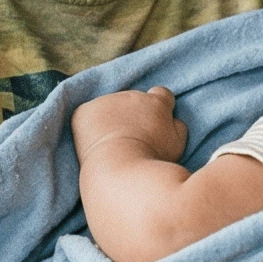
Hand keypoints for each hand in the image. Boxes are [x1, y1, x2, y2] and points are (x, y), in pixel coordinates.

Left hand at [72, 86, 186, 165]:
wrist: (120, 167)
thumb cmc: (152, 160)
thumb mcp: (177, 144)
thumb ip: (177, 126)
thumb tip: (173, 120)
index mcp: (156, 102)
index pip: (162, 94)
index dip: (159, 107)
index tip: (154, 122)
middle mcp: (132, 95)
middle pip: (133, 101)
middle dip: (132, 115)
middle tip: (131, 140)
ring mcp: (106, 101)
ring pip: (108, 107)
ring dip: (110, 120)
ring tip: (111, 146)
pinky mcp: (84, 111)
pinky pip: (86, 115)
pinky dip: (89, 127)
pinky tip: (93, 145)